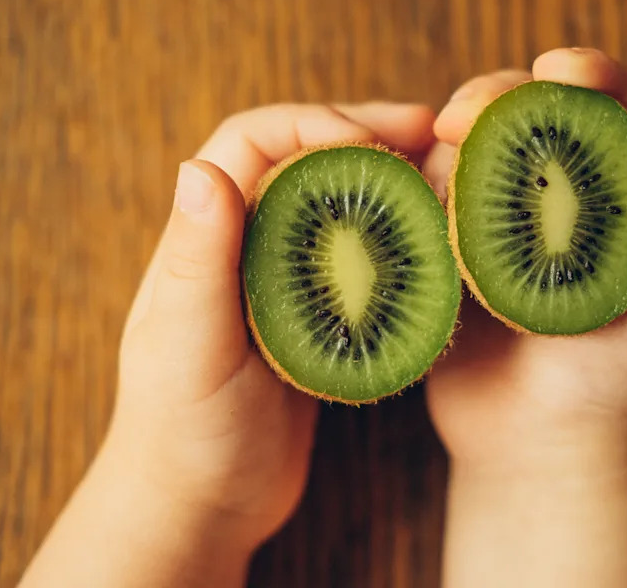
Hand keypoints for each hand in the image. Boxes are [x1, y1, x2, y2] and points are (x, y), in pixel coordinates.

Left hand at [21, 102, 435, 587]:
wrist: (203, 504)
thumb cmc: (183, 432)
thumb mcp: (187, 348)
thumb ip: (196, 262)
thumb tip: (199, 169)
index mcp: (203, 239)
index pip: (252, 142)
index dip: (312, 122)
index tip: (372, 137)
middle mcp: (241, 247)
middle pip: (302, 159)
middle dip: (363, 134)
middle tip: (432, 130)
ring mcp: (279, 281)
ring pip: (334, 203)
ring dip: (384, 179)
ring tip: (442, 170)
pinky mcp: (311, 318)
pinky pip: (355, 256)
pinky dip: (392, 236)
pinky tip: (432, 241)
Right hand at [422, 48, 626, 587]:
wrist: (540, 451)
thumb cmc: (621, 389)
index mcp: (625, 194)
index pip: (610, 109)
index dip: (587, 75)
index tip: (554, 68)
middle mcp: (560, 195)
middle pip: (527, 115)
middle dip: (496, 98)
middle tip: (462, 117)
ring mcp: (499, 220)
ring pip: (467, 149)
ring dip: (446, 143)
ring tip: (433, 171)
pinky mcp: (447, 248)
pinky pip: (424, 200)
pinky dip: (412, 188)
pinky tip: (400, 198)